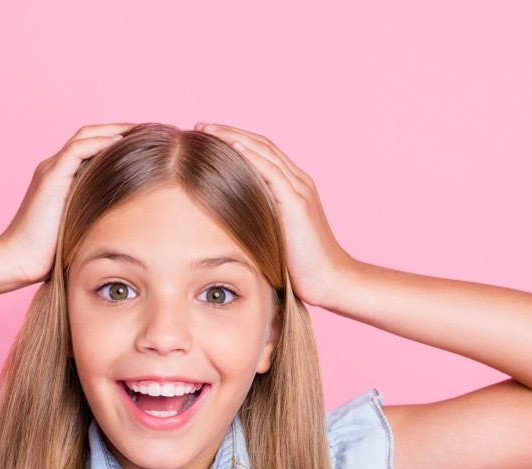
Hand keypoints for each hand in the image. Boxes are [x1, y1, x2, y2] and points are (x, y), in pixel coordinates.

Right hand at [0, 123, 135, 285]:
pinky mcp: (50, 177)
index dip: (118, 140)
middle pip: (91, 134)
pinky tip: (121, 144)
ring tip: (142, 131)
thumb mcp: (83, 228)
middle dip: (121, 129)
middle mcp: (55, 167)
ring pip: (85, 136)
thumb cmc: (50, 254)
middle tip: (151, 131)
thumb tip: (131, 221)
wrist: (19, 261)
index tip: (146, 144)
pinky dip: (99, 143)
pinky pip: (77, 149)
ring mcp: (51, 170)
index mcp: (62, 176)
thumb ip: (99, 214)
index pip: (92, 146)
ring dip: (115, 130)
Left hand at [193, 122, 351, 307]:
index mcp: (293, 187)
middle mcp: (298, 182)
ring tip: (209, 130)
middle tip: (201, 126)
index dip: (235, 140)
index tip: (208, 135)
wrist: (330, 280)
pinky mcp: (297, 204)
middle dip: (229, 132)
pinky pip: (272, 172)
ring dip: (234, 138)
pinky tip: (232, 147)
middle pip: (261, 144)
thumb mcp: (273, 235)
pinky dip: (252, 156)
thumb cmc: (301, 266)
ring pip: (265, 152)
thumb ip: (257, 219)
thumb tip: (224, 220)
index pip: (262, 152)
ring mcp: (299, 190)